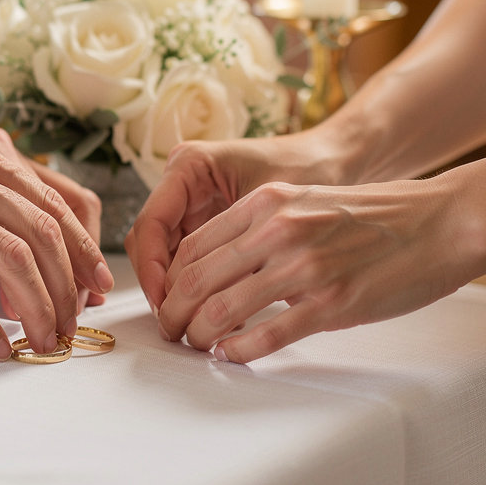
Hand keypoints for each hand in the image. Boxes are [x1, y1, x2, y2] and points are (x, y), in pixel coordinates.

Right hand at [0, 126, 105, 312]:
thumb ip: (0, 201)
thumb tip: (51, 262)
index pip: (56, 201)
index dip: (85, 249)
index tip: (98, 284)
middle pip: (43, 230)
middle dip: (67, 285)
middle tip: (69, 322)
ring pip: (11, 257)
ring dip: (37, 307)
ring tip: (42, 338)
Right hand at [125, 135, 319, 314]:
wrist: (336, 160)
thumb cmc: (311, 171)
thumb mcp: (271, 213)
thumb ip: (239, 253)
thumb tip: (217, 308)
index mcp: (189, 165)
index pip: (151, 224)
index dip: (152, 269)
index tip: (165, 304)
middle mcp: (182, 181)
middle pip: (149, 241)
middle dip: (159, 284)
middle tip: (173, 323)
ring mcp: (190, 201)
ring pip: (164, 254)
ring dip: (174, 289)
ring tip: (192, 323)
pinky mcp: (204, 220)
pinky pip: (188, 258)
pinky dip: (196, 285)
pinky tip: (213, 311)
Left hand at [156, 175, 471, 362]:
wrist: (438, 223)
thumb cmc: (371, 217)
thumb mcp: (303, 203)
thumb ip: (257, 228)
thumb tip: (216, 267)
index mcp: (265, 204)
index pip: (192, 246)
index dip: (169, 280)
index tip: (168, 300)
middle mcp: (277, 232)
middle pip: (195, 280)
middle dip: (173, 314)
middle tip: (171, 332)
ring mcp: (303, 268)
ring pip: (221, 310)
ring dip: (198, 336)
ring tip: (197, 346)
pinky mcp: (330, 303)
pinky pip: (266, 335)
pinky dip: (238, 350)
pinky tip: (231, 354)